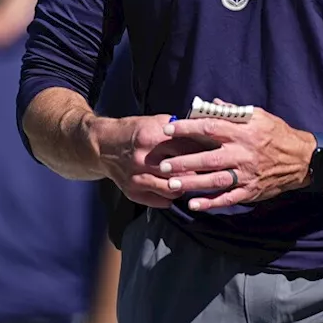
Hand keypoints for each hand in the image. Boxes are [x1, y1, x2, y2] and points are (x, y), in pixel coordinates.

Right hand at [87, 114, 218, 208]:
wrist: (104, 146)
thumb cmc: (135, 131)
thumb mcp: (156, 122)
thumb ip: (179, 130)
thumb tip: (206, 134)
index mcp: (153, 137)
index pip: (187, 147)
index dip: (205, 151)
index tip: (219, 153)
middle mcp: (144, 160)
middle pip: (182, 170)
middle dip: (201, 171)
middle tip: (215, 172)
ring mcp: (137, 178)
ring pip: (173, 188)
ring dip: (188, 187)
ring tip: (199, 183)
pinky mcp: (133, 192)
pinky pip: (161, 201)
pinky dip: (173, 197)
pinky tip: (180, 190)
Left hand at [156, 99, 315, 210]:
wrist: (302, 159)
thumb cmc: (277, 134)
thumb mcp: (259, 116)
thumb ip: (233, 111)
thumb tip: (211, 103)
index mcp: (243, 132)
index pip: (210, 128)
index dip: (187, 129)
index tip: (168, 129)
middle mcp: (243, 154)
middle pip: (208, 158)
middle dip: (183, 162)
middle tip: (162, 165)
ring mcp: (246, 174)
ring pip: (215, 181)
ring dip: (191, 184)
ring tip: (171, 185)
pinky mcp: (250, 191)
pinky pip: (228, 198)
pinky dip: (210, 203)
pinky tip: (193, 204)